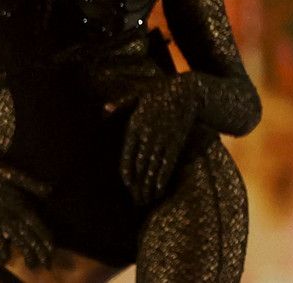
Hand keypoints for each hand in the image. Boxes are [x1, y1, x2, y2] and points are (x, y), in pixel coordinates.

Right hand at [0, 158, 53, 267]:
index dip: (42, 235)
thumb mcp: (10, 172)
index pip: (32, 222)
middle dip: (36, 249)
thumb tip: (49, 190)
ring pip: (12, 237)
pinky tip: (4, 258)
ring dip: (23, 251)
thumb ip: (30, 183)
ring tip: (32, 265)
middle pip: (24, 234)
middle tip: (47, 264)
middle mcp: (5, 213)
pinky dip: (0, 246)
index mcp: (14, 202)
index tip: (52, 248)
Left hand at [111, 73, 197, 204]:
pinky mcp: (177, 141)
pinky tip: (160, 189)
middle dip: (138, 184)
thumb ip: (121, 103)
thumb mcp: (137, 93)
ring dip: (149, 185)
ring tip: (146, 200)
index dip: (127, 170)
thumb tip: (104, 109)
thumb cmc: (160, 91)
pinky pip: (169, 163)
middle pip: (140, 163)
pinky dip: (163, 177)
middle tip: (136, 200)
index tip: (126, 185)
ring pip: (153, 166)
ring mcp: (163, 139)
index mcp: (135, 124)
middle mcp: (148, 134)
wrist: (188, 91)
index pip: (128, 152)